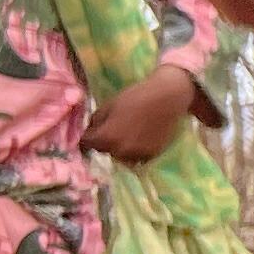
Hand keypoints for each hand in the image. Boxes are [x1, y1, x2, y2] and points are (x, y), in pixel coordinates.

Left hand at [86, 70, 202, 164]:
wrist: (168, 99)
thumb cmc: (136, 97)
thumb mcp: (110, 104)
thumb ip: (96, 121)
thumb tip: (91, 130)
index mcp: (106, 137)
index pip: (85, 144)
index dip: (86, 137)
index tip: (90, 133)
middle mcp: (119, 151)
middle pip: (104, 150)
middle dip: (104, 142)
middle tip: (112, 129)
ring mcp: (136, 155)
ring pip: (121, 156)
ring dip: (120, 148)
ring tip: (128, 134)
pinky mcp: (151, 155)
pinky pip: (136, 157)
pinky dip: (135, 150)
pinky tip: (141, 137)